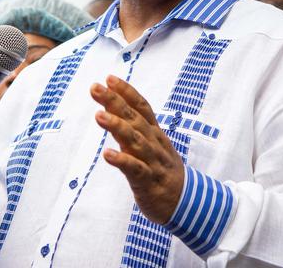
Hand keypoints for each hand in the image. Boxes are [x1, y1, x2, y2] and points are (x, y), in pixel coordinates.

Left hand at [91, 75, 183, 224]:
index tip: (109, 78)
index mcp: (155, 134)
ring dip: (117, 127)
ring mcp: (153, 162)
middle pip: (134, 119)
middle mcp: (154, 143)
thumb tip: (112, 110)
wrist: (186, 203)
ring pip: (135, 141)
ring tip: (99, 115)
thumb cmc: (162, 171)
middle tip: (96, 87)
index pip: (142, 107)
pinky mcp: (149, 182)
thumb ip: (133, 129)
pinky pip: (135, 170)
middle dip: (115, 102)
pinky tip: (108, 154)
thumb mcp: (151, 146)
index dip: (127, 92)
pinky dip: (122, 161)